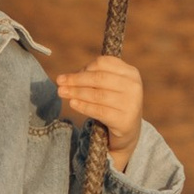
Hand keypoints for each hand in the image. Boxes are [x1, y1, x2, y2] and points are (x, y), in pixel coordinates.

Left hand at [54, 56, 143, 170]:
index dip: (84, 68)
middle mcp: (134, 86)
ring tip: (61, 92)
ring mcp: (131, 104)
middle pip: (99, 78)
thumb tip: (66, 77)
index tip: (70, 76)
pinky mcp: (125, 120)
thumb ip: (94, 77)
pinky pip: (99, 111)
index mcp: (131, 73)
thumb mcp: (110, 86)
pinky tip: (72, 103)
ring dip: (76, 92)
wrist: (128, 130)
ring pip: (97, 95)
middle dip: (76, 80)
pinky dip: (83, 106)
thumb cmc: (114, 103)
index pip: (104, 63)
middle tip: (59, 82)